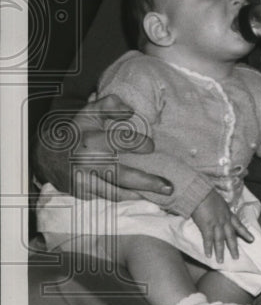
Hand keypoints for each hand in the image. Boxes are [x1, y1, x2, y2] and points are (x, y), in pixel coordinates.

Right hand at [35, 94, 173, 200]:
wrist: (48, 156)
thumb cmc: (77, 132)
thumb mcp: (89, 113)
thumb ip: (109, 106)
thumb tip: (131, 110)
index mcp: (91, 140)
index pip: (119, 141)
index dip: (137, 144)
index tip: (151, 147)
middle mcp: (88, 163)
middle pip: (122, 176)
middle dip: (147, 182)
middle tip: (169, 186)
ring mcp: (85, 182)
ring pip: (117, 193)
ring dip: (140, 195)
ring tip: (161, 194)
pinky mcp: (83, 194)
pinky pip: (109, 199)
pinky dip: (126, 199)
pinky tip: (142, 197)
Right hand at [191, 189, 253, 264]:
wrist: (200, 192)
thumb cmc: (207, 194)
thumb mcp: (218, 201)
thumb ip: (219, 208)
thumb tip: (217, 210)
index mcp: (227, 213)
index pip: (238, 224)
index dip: (245, 232)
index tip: (252, 239)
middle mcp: (224, 220)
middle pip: (231, 236)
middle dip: (234, 247)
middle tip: (237, 257)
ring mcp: (216, 224)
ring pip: (220, 241)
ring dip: (221, 252)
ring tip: (221, 261)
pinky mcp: (207, 226)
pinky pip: (208, 240)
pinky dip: (208, 248)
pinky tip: (208, 255)